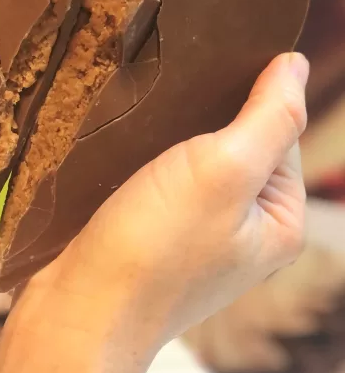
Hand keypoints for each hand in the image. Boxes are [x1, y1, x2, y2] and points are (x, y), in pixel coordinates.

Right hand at [0, 53, 307, 372]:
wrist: (77, 307)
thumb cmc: (153, 247)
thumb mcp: (222, 172)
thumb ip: (267, 118)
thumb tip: (295, 65)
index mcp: (276, 219)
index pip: (279, 134)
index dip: (250, 97)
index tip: (210, 68)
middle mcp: (240, 227)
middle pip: (234, 143)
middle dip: (205, 114)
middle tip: (170, 88)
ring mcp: (194, 231)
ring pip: (191, 158)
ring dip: (171, 132)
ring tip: (145, 108)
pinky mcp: (152, 229)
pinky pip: (159, 176)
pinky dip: (147, 153)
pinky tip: (126, 140)